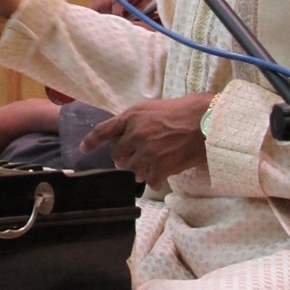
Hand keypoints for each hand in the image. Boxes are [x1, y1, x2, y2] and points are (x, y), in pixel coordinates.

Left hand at [79, 94, 212, 187]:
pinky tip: (163, 173)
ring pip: (133, 171)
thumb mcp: (152, 108)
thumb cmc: (183, 111)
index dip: (91, 142)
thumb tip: (125, 135)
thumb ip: (135, 121)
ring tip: (155, 162)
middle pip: (116, 156)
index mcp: (131, 117)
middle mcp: (135, 134)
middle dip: (124, 159)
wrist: (206, 122)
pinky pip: (150, 182)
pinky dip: (155, 180)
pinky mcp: (160, 167)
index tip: (83, 149)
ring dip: (141, 170)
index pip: (103, 131)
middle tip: (136, 157)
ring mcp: (147, 152)